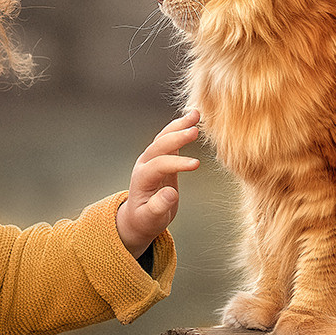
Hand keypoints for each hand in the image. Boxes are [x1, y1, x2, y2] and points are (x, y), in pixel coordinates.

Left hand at [116, 109, 200, 255]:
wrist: (139, 216)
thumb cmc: (145, 219)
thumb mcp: (151, 219)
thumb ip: (158, 207)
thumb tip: (170, 194)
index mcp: (141, 179)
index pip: (159, 165)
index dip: (177, 164)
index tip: (196, 165)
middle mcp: (145, 164)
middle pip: (159, 145)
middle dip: (176, 137)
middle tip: (195, 131)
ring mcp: (152, 158)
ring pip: (164, 137)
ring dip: (179, 125)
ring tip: (196, 114)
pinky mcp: (161, 156)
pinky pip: (170, 138)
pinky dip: (180, 127)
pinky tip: (193, 119)